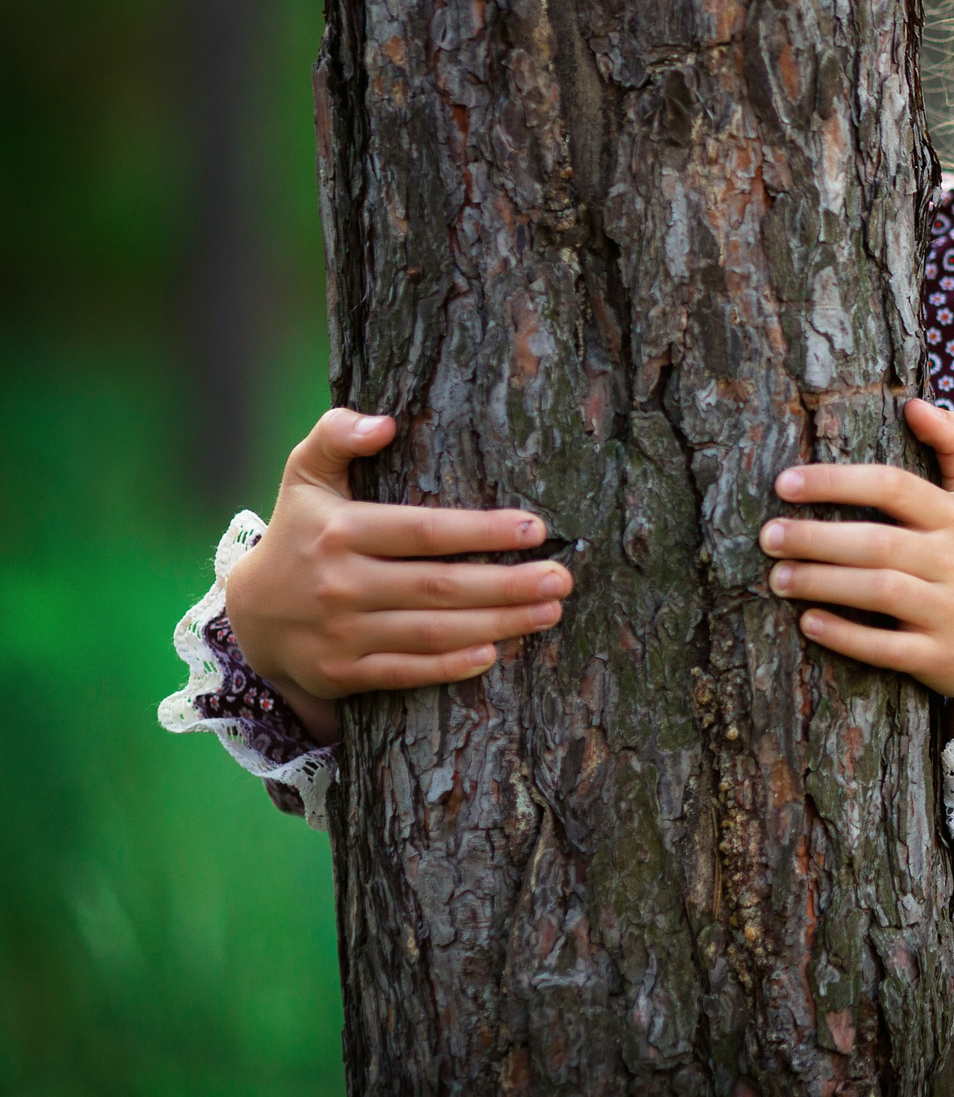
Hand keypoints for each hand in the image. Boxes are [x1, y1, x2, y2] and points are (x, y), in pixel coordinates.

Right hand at [225, 409, 570, 743]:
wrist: (248, 614)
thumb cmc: (299, 530)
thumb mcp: (305, 475)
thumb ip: (336, 434)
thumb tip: (385, 423)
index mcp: (339, 531)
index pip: (424, 531)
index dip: (482, 531)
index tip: (536, 529)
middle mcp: (340, 584)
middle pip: (440, 586)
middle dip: (509, 584)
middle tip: (562, 577)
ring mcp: (340, 633)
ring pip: (433, 632)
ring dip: (499, 624)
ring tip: (550, 610)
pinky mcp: (341, 673)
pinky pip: (406, 672)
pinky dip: (451, 666)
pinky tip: (495, 652)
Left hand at [760, 399, 953, 741]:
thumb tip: (916, 404)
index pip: (893, 486)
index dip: (837, 482)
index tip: (784, 483)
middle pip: (878, 542)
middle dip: (816, 538)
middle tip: (768, 536)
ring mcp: (949, 610)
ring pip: (879, 592)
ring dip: (822, 583)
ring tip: (777, 577)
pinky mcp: (940, 656)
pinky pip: (888, 647)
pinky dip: (846, 636)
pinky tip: (809, 623)